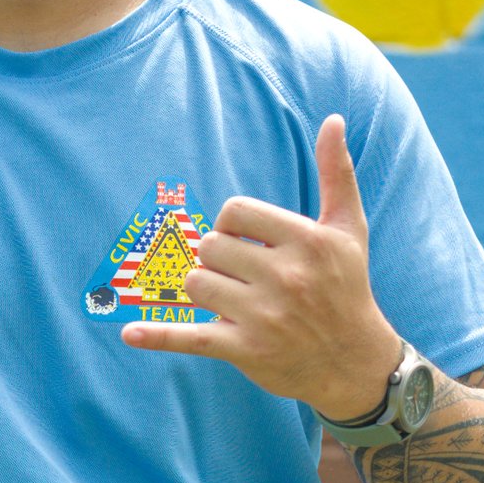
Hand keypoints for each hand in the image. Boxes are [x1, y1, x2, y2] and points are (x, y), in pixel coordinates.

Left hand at [122, 113, 401, 422]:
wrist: (354, 362)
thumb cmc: (347, 287)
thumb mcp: (348, 229)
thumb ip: (337, 173)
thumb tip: (333, 120)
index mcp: (308, 241)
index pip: (234, 211)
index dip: (233, 224)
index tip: (250, 243)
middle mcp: (287, 277)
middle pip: (210, 247)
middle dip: (219, 259)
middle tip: (244, 276)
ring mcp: (264, 316)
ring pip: (195, 283)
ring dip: (205, 289)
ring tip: (234, 300)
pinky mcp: (245, 350)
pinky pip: (190, 337)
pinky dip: (158, 337)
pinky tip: (129, 335)